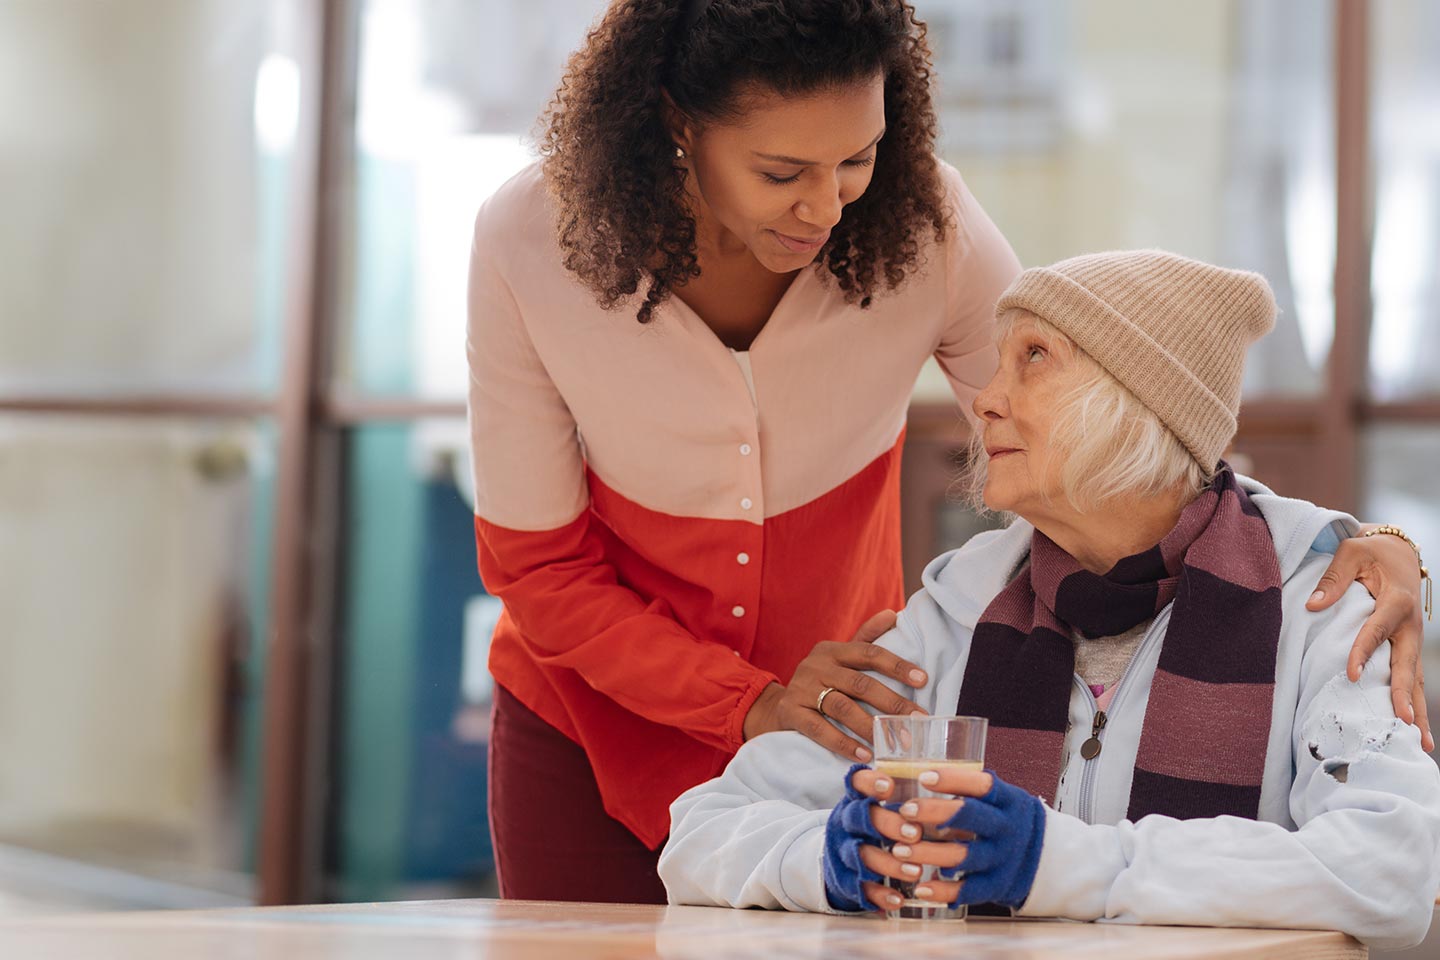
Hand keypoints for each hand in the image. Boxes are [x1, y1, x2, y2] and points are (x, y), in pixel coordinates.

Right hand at [741, 610, 928, 761]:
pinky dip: (843, 742)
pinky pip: (819, 729)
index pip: (869, 653)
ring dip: (871, 727)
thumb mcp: (840, 658)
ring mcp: (801, 689)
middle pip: (860, 683)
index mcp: (832, 650)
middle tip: (917, 721)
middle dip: (892, 703)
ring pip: (842, 707)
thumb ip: (866, 638)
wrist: (778, 707)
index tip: (923, 680)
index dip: (897, 665)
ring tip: (894, 742)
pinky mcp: (791, 712)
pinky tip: (864, 754)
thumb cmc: (820, 682)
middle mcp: (816, 665)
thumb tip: (892, 614)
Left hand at [849, 766, 1044, 911]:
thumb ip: (970, 785)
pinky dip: (943, 892)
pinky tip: (919, 887)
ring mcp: (1003, 858)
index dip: (953, 780)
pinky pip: (968, 891)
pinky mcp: (997, 886)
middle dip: (934, 812)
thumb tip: (919, 758)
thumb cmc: (1008, 819)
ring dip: (928, 853)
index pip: (983, 785)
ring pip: (963, 856)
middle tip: (905, 810)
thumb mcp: (1002, 798)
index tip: (924, 777)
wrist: (1047, 859)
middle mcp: (1007, 828)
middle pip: (971, 817)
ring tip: (898, 850)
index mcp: (1008, 800)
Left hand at [1308, 528, 1431, 750]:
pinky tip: (1414, 729)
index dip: (1364, 652)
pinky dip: (1413, 702)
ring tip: (1421, 743)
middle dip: (1404, 694)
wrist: (1399, 551)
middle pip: (1407, 664)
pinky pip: (1411, 678)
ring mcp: (1412, 639)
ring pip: (1415, 678)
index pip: (1377, 631)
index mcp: (1395, 601)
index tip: (1353, 675)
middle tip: (1402, 721)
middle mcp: (1409, 625)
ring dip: (1417, 709)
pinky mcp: (1408, 647)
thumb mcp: (1351, 553)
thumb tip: (1312, 605)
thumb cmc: (1370, 552)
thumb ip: (1333, 578)